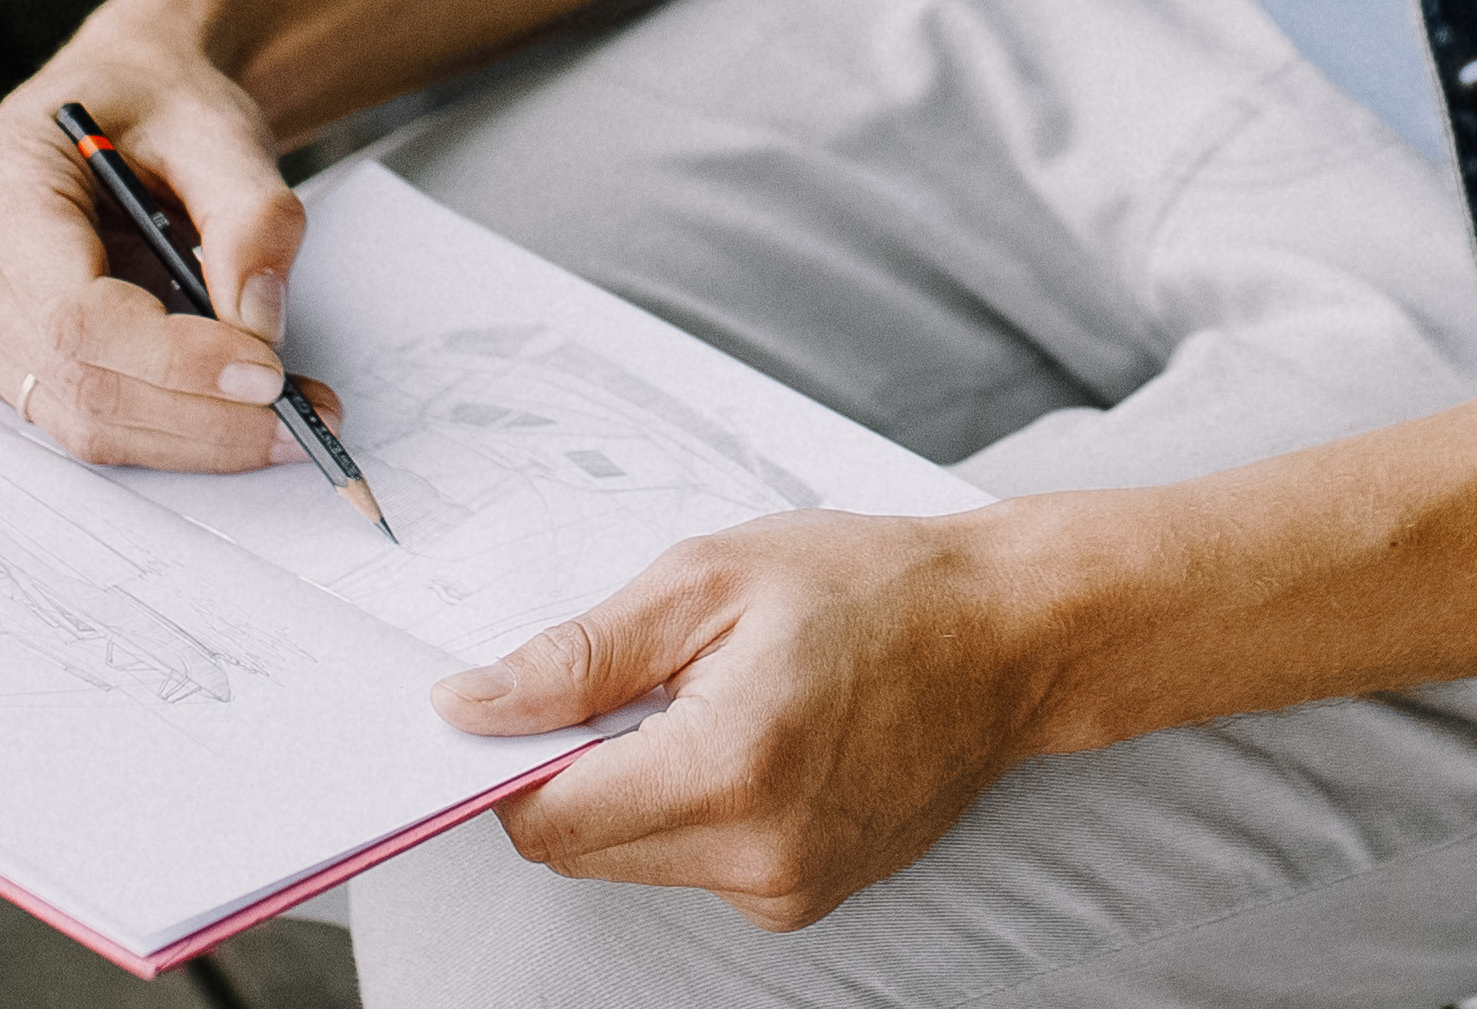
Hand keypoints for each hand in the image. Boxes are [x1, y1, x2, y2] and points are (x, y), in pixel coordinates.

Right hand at [0, 32, 336, 471]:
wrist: (129, 95)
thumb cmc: (160, 102)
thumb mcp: (221, 129)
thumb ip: (251, 216)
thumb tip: (258, 324)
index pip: (76, 310)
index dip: (172, 359)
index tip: (267, 374)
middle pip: (77, 379)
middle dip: (198, 414)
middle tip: (299, 417)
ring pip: (80, 418)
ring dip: (191, 435)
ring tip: (286, 418)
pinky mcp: (3, 357)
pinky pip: (84, 417)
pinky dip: (169, 427)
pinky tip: (235, 410)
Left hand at [432, 507, 1050, 928]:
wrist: (1004, 634)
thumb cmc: (871, 586)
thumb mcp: (709, 579)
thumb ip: (580, 655)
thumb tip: (471, 707)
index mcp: (725, 773)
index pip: (545, 821)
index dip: (501, 765)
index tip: (503, 706)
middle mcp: (755, 860)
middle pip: (582, 846)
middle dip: (573, 764)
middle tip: (635, 671)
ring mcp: (786, 892)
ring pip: (635, 856)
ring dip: (633, 781)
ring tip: (707, 691)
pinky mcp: (804, 898)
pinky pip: (695, 862)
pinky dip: (688, 802)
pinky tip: (747, 730)